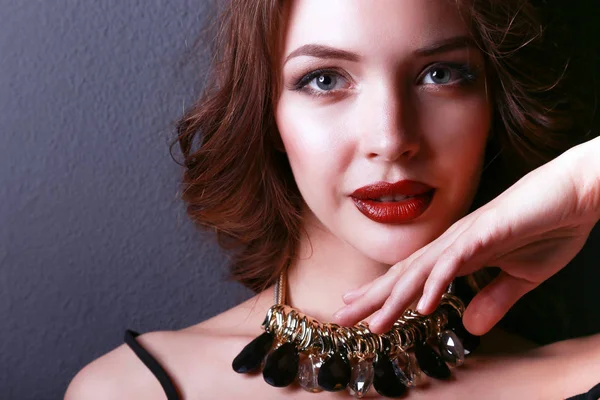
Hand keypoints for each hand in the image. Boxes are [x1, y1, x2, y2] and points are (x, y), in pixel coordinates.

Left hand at [333, 136, 599, 335]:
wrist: (576, 193)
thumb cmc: (549, 227)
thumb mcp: (520, 277)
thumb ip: (493, 299)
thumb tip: (471, 326)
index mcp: (458, 253)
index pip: (413, 278)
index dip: (384, 296)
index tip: (361, 313)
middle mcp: (453, 244)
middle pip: (405, 275)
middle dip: (373, 299)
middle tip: (342, 318)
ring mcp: (467, 237)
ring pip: (421, 272)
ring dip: (395, 298)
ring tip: (371, 322)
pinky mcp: (487, 233)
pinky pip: (456, 261)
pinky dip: (437, 283)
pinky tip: (421, 306)